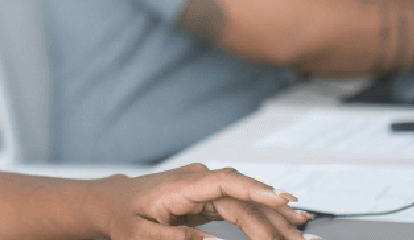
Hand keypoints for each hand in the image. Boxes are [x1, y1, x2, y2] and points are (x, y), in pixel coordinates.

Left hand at [92, 163, 313, 239]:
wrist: (111, 201)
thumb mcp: (142, 235)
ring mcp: (205, 186)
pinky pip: (241, 203)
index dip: (257, 191)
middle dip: (274, 216)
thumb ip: (178, 239)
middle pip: (244, 195)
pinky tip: (285, 218)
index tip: (283, 200)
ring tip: (302, 229)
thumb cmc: (123, 217)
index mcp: (181, 186)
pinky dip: (263, 212)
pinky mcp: (208, 196)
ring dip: (275, 215)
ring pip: (247, 199)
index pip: (226, 183)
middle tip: (300, 236)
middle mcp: (198, 180)